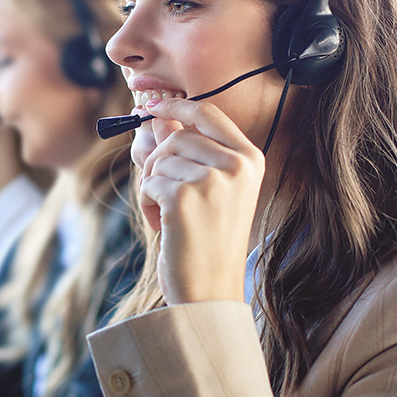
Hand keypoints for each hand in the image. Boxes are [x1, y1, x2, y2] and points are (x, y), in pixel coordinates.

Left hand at [135, 98, 262, 304]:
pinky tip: (164, 226)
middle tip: (162, 196)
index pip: (208, 114)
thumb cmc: (207, 242)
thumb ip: (187, 152)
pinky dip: (147, 204)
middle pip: (176, 137)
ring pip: (159, 161)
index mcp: (249, 160)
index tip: (152, 107)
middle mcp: (237, 166)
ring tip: (169, 217)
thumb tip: (157, 117)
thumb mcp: (208, 191)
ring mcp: (213, 180)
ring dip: (152, 188)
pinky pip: (149, 183)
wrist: (210, 290)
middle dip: (157, 164)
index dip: (176, 106)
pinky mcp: (186, 196)